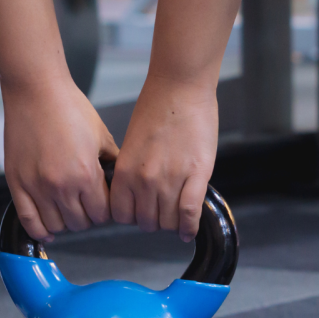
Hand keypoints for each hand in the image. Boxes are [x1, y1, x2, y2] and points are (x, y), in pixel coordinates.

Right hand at [2, 75, 116, 241]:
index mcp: (86, 174)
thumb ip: (113, 162)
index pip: (102, 213)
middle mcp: (61, 186)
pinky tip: (49, 229)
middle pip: (80, 223)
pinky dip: (40, 230)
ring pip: (56, 226)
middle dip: (88, 216)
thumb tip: (121, 180)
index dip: (107, 210)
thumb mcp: (102, 135)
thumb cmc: (69, 108)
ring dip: (66, 221)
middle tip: (87, 203)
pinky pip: (29, 221)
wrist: (37, 92)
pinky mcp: (16, 184)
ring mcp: (36, 187)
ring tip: (69, 208)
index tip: (104, 202)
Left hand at [110, 75, 217, 240]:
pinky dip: (189, 226)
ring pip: (168, 221)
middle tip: (161, 210)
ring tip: (177, 214)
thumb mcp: (131, 144)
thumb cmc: (156, 108)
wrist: (180, 87)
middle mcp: (144, 180)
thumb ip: (132, 172)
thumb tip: (136, 195)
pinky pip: (189, 213)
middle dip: (154, 219)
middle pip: (146, 222)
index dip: (132, 216)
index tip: (140, 212)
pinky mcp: (196, 175)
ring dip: (172, 222)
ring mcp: (171, 179)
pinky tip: (188, 230)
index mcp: (124, 171)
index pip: (122, 215)